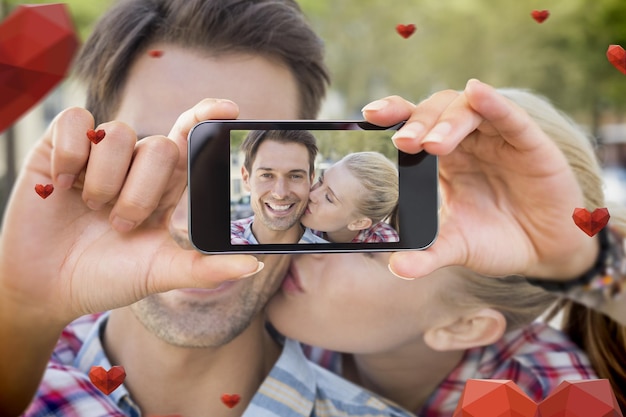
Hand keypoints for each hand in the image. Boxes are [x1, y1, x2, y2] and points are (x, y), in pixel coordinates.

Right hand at [0, 99, 261, 326]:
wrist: (48, 289)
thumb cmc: (108, 277)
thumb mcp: (160, 273)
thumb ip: (204, 267)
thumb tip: (254, 264)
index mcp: (166, 186)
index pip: (191, 139)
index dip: (207, 118)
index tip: (229, 109)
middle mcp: (136, 164)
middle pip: (160, 146)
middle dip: (141, 193)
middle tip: (121, 225)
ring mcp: (99, 154)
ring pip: (120, 134)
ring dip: (106, 182)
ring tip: (91, 210)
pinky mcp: (59, 147)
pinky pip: (77, 123)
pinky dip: (72, 154)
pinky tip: (62, 186)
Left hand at [363, 79, 598, 279]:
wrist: (546, 252)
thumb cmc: (498, 240)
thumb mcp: (458, 248)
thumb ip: (428, 255)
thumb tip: (395, 268)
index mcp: (444, 159)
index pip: (415, 126)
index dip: (395, 114)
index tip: (369, 115)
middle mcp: (468, 142)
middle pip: (437, 112)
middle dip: (418, 123)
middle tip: (403, 143)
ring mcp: (498, 139)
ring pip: (469, 110)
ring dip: (448, 121)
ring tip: (432, 144)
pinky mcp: (530, 144)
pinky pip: (511, 117)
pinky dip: (494, 104)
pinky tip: (478, 93)